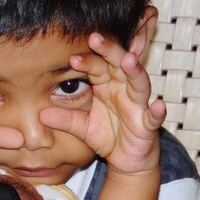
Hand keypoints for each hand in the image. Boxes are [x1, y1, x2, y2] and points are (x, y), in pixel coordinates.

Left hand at [40, 33, 165, 174]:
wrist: (127, 160)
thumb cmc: (108, 136)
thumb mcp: (81, 128)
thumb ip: (64, 119)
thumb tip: (40, 114)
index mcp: (107, 85)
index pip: (97, 67)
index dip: (87, 61)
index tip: (72, 58)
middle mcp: (124, 89)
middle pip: (119, 64)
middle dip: (109, 51)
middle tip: (95, 38)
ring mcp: (138, 105)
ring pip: (139, 83)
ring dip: (135, 71)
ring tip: (129, 60)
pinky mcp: (148, 125)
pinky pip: (154, 117)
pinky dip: (158, 111)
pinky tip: (159, 105)